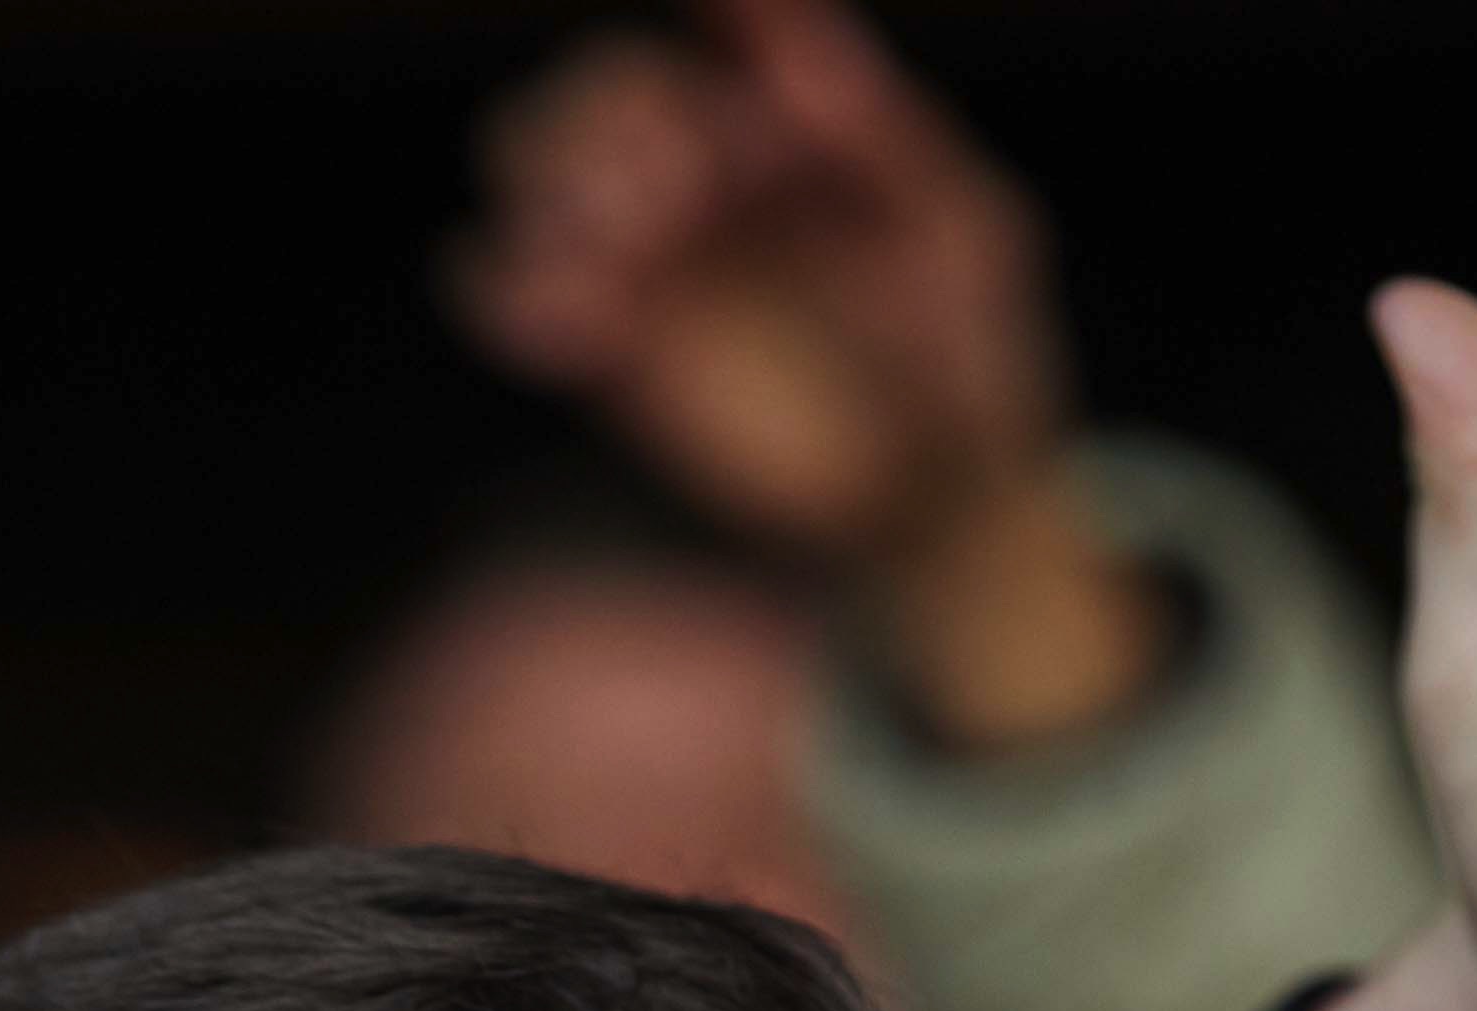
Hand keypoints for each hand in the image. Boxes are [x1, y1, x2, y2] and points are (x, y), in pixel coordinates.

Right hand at [449, 0, 1161, 745]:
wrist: (940, 498)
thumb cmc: (970, 348)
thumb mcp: (960, 229)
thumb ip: (877, 127)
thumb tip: (779, 27)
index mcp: (764, 129)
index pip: (655, 75)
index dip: (646, 107)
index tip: (694, 172)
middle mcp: (690, 183)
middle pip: (570, 116)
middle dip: (586, 157)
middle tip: (647, 225)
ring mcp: (644, 267)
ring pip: (527, 189)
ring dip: (543, 216)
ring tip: (606, 286)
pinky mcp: (614, 354)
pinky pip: (509, 295)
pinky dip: (507, 292)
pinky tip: (566, 338)